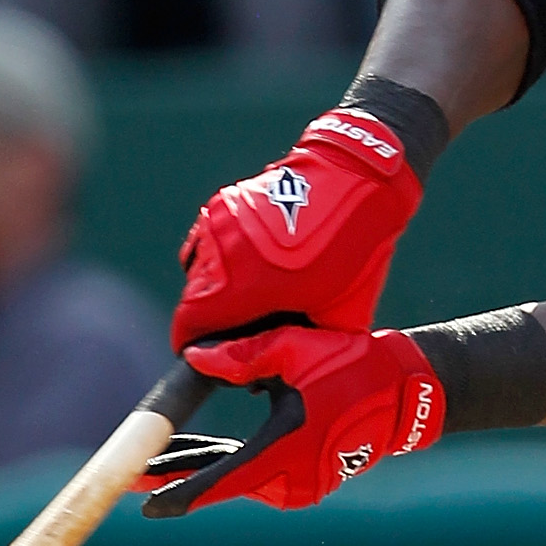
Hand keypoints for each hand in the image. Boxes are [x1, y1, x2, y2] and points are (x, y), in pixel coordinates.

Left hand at [142, 324, 443, 512]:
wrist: (403, 396)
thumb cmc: (350, 366)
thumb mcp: (294, 349)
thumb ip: (241, 355)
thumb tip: (193, 358)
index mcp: (286, 447)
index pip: (221, 478)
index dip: (179, 491)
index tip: (144, 503)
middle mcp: (290, 478)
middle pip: (219, 481)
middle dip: (173, 477)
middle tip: (128, 480)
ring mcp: (299, 487)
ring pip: (234, 477)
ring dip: (197, 466)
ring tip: (150, 461)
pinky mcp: (303, 484)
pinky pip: (252, 475)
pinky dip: (223, 464)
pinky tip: (190, 456)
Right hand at [172, 109, 422, 351]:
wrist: (355, 180)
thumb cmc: (353, 252)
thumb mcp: (336, 315)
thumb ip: (300, 343)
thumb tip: (279, 366)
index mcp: (247, 285)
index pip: (190, 326)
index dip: (193, 347)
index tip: (204, 358)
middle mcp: (223, 253)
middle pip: (192, 302)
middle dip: (207, 323)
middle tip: (236, 334)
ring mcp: (219, 224)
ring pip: (197, 273)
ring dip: (213, 292)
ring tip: (246, 301)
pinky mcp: (223, 203)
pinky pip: (206, 246)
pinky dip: (218, 263)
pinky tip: (245, 269)